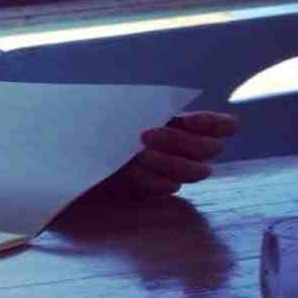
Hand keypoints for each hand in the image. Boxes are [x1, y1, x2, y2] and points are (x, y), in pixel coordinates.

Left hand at [87, 111, 239, 200]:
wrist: (77, 152)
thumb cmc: (103, 124)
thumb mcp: (127, 111)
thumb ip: (154, 108)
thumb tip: (180, 112)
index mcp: (182, 124)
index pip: (220, 125)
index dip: (214, 123)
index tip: (188, 120)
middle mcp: (187, 149)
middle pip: (209, 149)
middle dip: (180, 141)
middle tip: (146, 135)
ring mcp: (176, 171)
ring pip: (194, 171)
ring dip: (169, 162)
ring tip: (139, 155)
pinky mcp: (158, 188)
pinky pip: (168, 187)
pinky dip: (152, 179)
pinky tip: (133, 172)